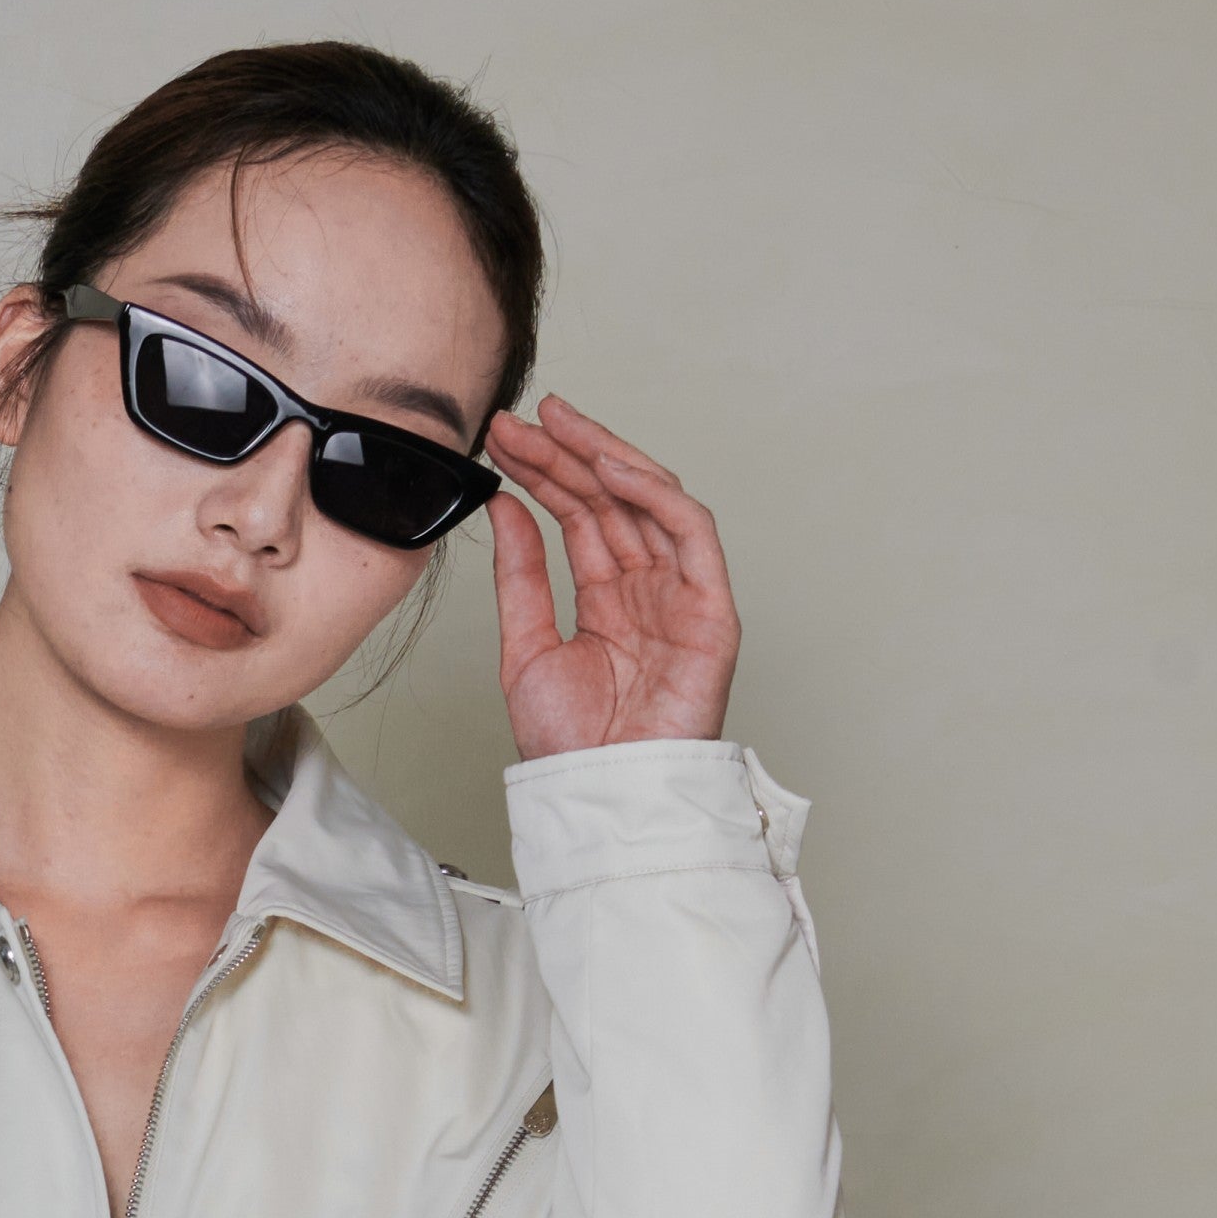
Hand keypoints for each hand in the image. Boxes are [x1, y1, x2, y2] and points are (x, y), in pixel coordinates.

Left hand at [485, 398, 739, 755]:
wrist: (602, 798)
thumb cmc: (571, 746)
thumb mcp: (525, 647)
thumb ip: (520, 574)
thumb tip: (505, 506)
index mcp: (608, 599)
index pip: (579, 515)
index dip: (545, 472)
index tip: (504, 438)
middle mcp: (648, 589)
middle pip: (610, 500)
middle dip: (566, 453)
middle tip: (521, 419)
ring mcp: (681, 596)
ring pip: (650, 503)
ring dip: (605, 458)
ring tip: (558, 425)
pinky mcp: (712, 610)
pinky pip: (691, 533)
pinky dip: (655, 494)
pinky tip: (610, 468)